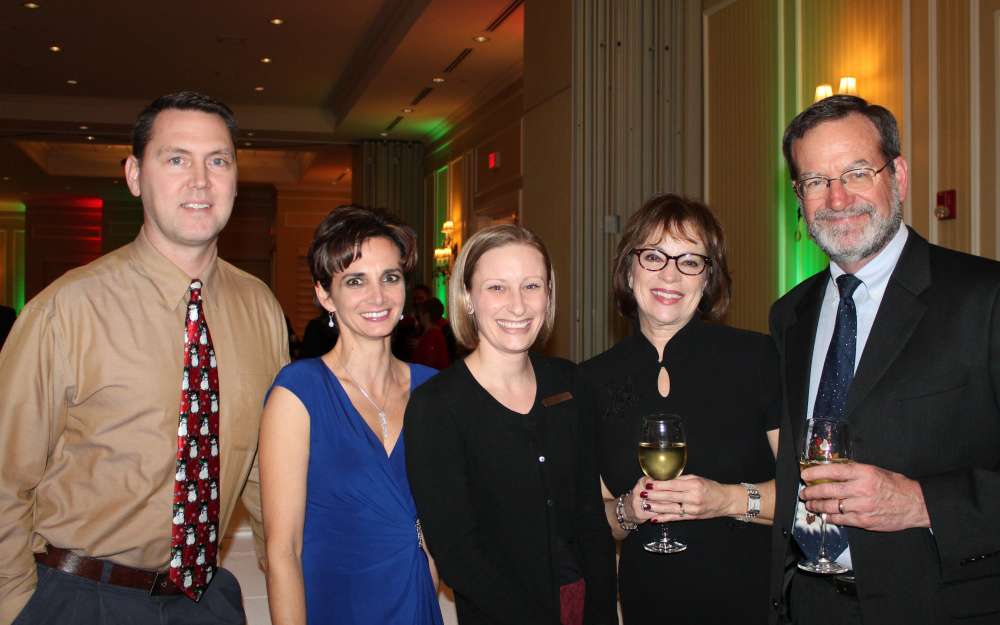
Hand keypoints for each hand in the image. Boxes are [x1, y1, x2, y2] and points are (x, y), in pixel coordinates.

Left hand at [639, 475, 737, 521]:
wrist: (725, 501)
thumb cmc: (711, 487)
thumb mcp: (697, 479)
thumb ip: (681, 480)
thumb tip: (664, 479)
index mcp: (694, 485)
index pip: (672, 485)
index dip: (659, 485)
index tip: (648, 483)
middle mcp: (693, 497)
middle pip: (669, 497)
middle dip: (654, 495)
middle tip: (642, 494)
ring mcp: (693, 509)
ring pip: (671, 508)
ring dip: (656, 508)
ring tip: (644, 505)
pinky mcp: (693, 517)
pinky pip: (676, 518)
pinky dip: (664, 518)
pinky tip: (654, 518)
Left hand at [800, 461, 930, 530]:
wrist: (915, 504)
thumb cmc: (896, 485)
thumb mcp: (875, 471)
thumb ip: (855, 472)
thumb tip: (832, 473)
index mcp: (864, 473)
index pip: (833, 471)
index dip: (815, 473)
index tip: (805, 475)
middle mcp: (861, 489)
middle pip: (827, 490)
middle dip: (811, 492)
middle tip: (804, 493)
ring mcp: (862, 507)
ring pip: (831, 506)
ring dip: (816, 506)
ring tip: (810, 505)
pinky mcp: (864, 521)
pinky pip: (840, 519)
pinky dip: (829, 517)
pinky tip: (825, 515)